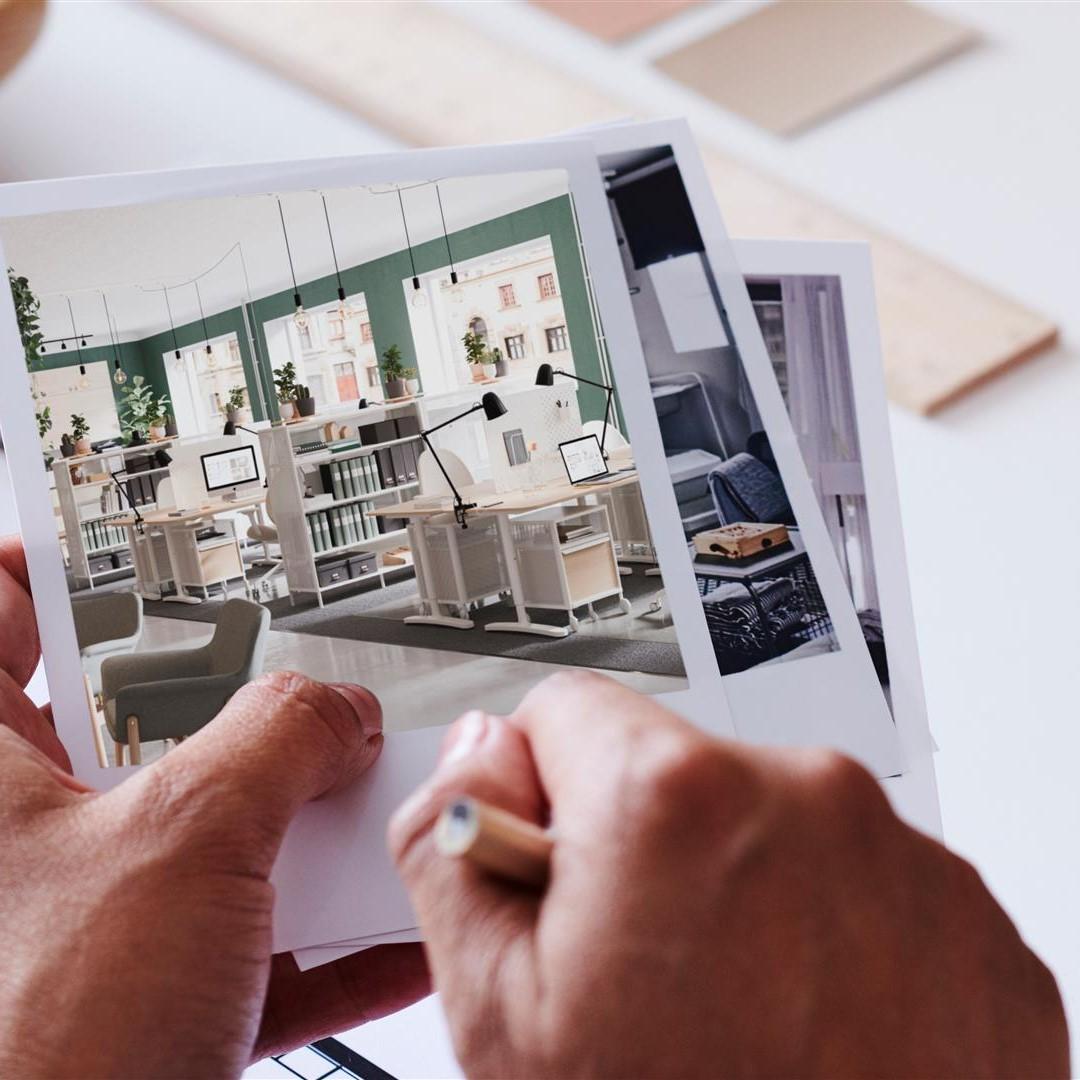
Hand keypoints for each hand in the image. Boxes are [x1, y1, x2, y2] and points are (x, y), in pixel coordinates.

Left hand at [0, 538, 428, 1077]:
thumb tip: (339, 712)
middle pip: (151, 724)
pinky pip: (261, 942)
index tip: (113, 527)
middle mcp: (37, 837)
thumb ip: (281, 739)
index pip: (0, 613)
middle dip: (247, 705)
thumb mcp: (186, 837)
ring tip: (385, 799)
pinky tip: (397, 923)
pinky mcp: (158, 999)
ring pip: (226, 834)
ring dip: (315, 826)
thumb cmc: (38, 1047)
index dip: (52, 558)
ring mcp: (103, 921)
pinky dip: (332, 935)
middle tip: (308, 674)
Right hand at [391, 671, 1067, 1077]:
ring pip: (770, 821)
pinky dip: (831, 934)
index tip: (562, 869)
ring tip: (737, 1012)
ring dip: (742, 890)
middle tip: (647, 974)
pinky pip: (864, 879)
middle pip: (673, 768)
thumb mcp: (501, 1017)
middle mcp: (806, 799)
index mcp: (674, 802)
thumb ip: (452, 847)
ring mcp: (903, 859)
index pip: (565, 709)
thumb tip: (476, 758)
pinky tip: (811, 1023)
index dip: (538, 794)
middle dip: (643, 846)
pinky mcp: (971, 921)